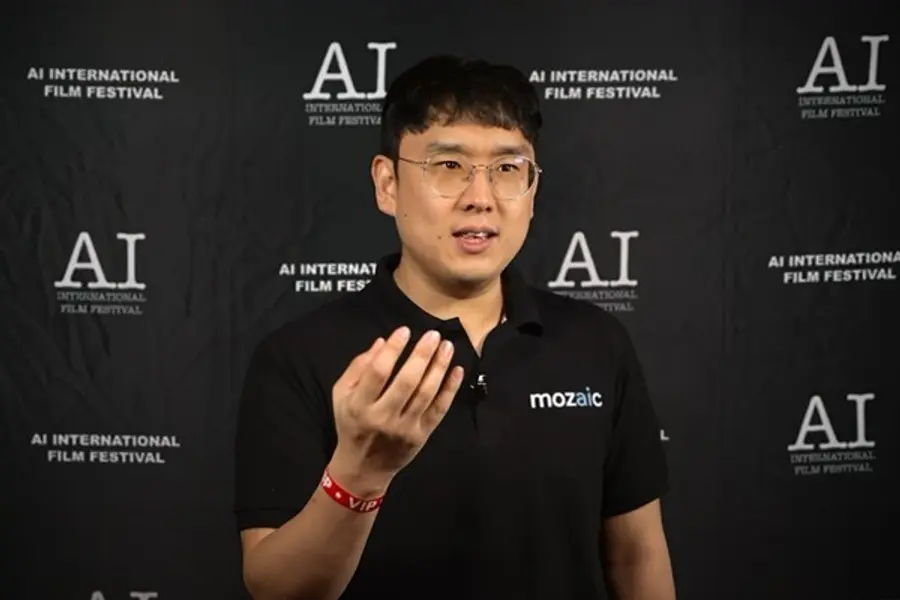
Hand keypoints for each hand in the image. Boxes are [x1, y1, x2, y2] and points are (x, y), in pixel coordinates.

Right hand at [329, 326, 463, 493]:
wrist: (363, 468)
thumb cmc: (352, 424)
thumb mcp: (341, 396)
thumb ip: (358, 368)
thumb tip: (381, 342)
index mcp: (359, 405)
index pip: (378, 372)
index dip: (393, 349)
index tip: (404, 330)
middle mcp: (383, 417)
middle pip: (407, 382)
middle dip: (422, 355)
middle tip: (433, 335)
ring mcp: (405, 428)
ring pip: (426, 394)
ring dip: (439, 367)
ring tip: (447, 346)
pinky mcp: (421, 435)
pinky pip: (439, 409)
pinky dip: (450, 389)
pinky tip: (457, 370)